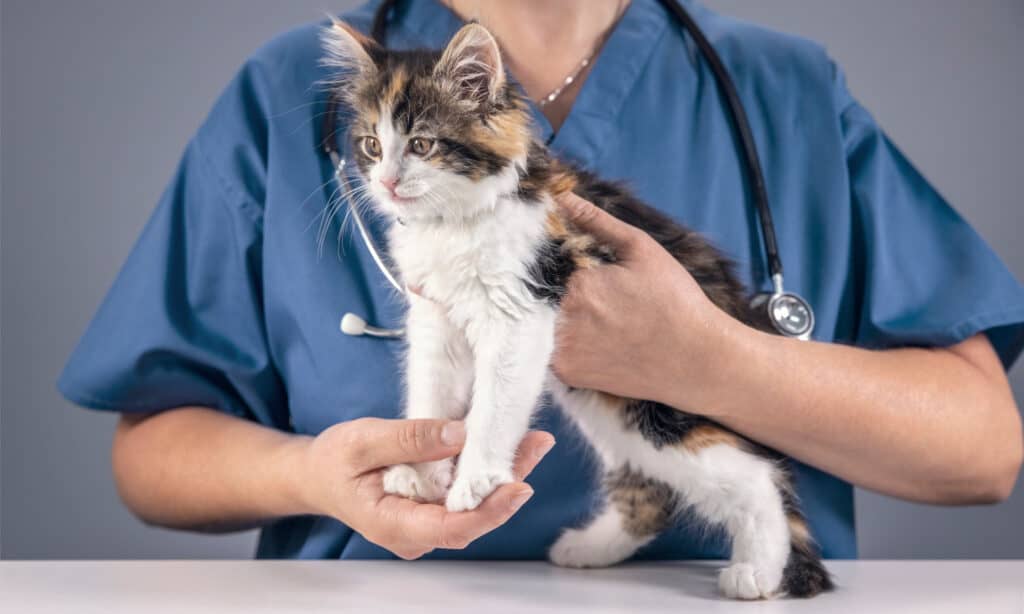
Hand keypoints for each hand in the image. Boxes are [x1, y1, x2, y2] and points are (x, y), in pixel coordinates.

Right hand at [297, 417, 553, 558]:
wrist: (319, 474)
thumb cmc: (333, 461)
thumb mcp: (361, 441)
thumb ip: (408, 439)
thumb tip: (457, 434)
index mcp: (394, 525)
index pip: (452, 528)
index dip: (490, 510)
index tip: (519, 485)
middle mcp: (418, 533)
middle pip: (474, 516)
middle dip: (508, 482)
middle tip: (537, 444)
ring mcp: (428, 522)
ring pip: (476, 504)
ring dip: (505, 472)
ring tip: (535, 440)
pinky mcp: (436, 506)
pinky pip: (468, 492)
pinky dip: (489, 468)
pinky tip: (511, 445)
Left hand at [550, 193, 741, 410]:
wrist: (695, 359)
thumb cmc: (674, 300)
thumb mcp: (641, 250)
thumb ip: (597, 222)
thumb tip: (562, 197)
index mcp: (579, 282)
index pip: (555, 266)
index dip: (576, 271)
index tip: (602, 283)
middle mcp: (563, 316)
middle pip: (548, 295)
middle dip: (566, 295)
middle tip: (609, 307)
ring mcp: (563, 349)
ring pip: (546, 322)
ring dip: (561, 319)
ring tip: (604, 325)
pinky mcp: (566, 373)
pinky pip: (550, 352)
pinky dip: (565, 345)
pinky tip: (596, 344)